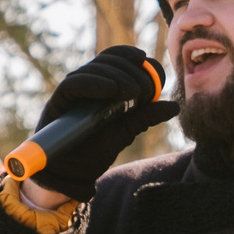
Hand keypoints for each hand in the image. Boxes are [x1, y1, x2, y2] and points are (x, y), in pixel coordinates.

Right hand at [24, 45, 181, 203]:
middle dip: (132, 71)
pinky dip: (94, 83)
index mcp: (104, 87)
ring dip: (117, 76)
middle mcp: (88, 84)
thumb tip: (174, 106)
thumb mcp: (124, 133)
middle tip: (146, 91)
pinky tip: (111, 90)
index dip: (135, 58)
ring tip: (134, 92)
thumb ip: (145, 117)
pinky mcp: (59, 101)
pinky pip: (75, 84)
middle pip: (109, 61)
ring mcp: (73, 91)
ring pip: (94, 68)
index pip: (119, 60)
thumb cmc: (93, 152)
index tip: (150, 65)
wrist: (68, 175)